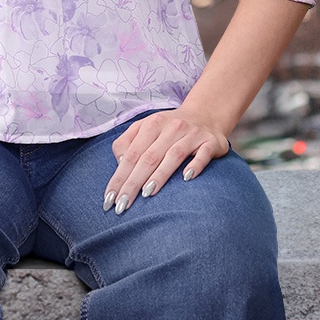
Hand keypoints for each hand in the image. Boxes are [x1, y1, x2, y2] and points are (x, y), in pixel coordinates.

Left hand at [103, 108, 228, 214]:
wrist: (206, 114)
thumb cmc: (169, 128)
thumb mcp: (145, 127)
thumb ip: (127, 142)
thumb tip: (119, 164)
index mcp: (152, 124)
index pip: (131, 154)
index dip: (119, 177)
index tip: (109, 199)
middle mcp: (171, 127)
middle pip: (149, 157)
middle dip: (133, 182)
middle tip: (122, 205)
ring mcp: (192, 134)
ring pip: (174, 155)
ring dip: (160, 174)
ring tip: (146, 193)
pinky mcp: (211, 142)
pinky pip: (203, 154)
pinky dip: (195, 165)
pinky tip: (186, 178)